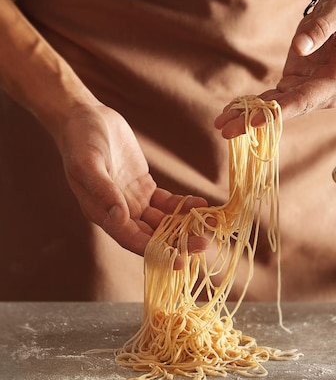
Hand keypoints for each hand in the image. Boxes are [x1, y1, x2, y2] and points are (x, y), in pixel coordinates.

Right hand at [56, 102, 207, 266]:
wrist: (85, 118)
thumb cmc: (80, 140)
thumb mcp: (87, 163)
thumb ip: (103, 189)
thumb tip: (120, 217)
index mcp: (102, 215)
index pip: (133, 241)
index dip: (156, 252)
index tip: (179, 260)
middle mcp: (119, 214)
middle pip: (152, 236)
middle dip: (179, 242)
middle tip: (205, 243)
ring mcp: (133, 201)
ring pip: (163, 221)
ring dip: (186, 225)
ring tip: (212, 224)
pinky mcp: (144, 187)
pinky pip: (167, 203)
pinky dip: (183, 206)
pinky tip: (201, 204)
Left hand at [214, 0, 335, 137]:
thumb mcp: (333, 13)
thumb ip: (318, 29)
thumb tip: (300, 47)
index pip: (305, 100)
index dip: (280, 112)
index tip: (255, 122)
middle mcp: (324, 94)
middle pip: (287, 110)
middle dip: (255, 121)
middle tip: (227, 131)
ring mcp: (309, 93)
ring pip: (277, 109)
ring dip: (248, 118)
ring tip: (222, 124)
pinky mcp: (296, 88)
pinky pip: (273, 100)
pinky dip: (252, 106)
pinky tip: (231, 113)